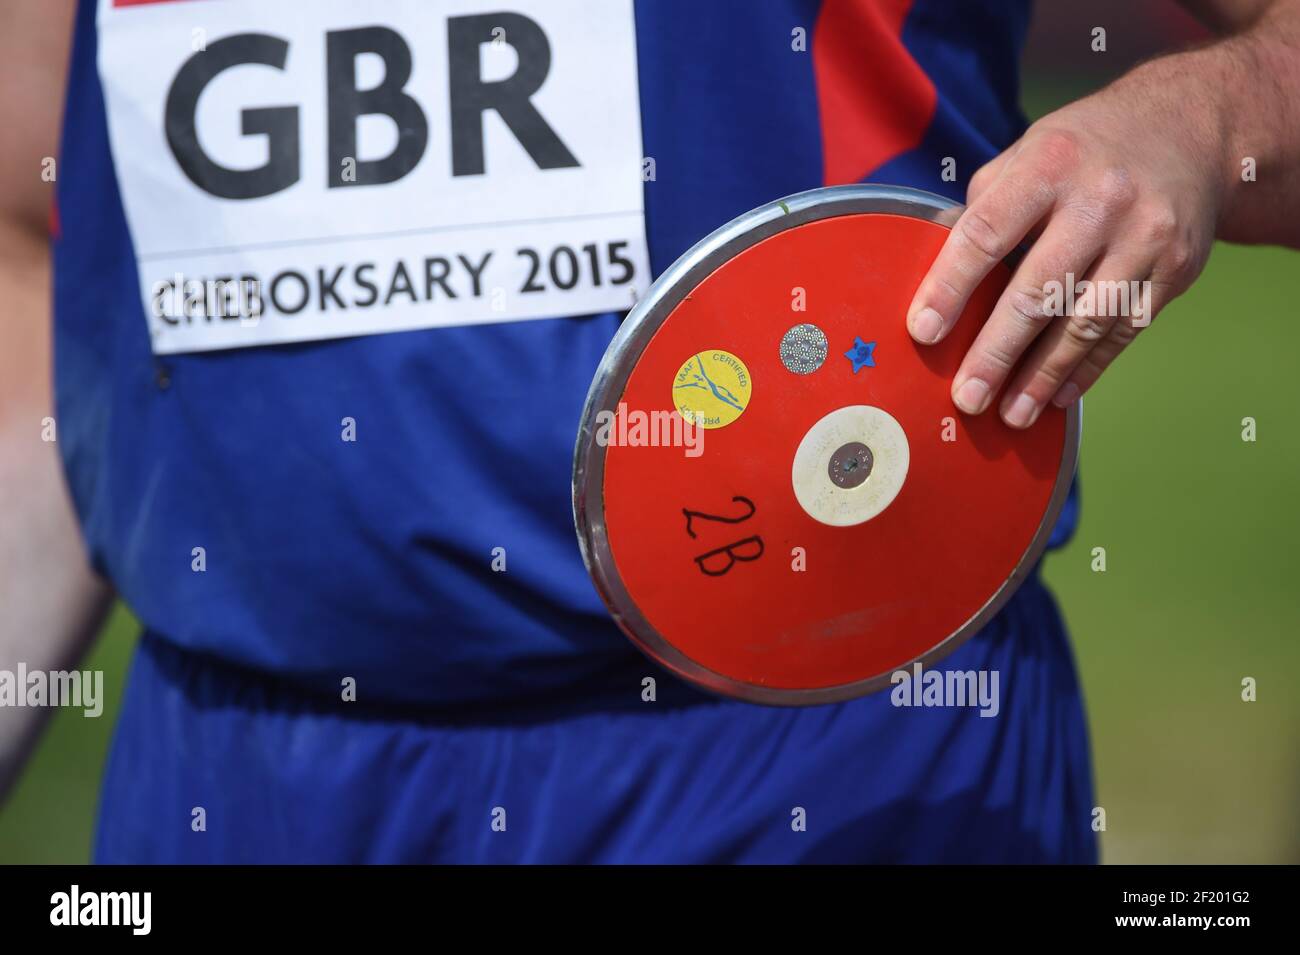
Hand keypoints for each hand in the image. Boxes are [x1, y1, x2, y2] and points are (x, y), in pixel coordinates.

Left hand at [907, 53, 1229, 427]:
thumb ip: (984, 207)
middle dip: (997, 352)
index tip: (922, 332)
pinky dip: (1086, 369)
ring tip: (1010, 414)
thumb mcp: (1029, 151)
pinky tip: (1055, 396)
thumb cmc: (1083, 149)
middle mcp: (1102, 198)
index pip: (987, 233)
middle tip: (966, 398)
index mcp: (1050, 162)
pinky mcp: (1177, 268)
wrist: (1191, 128)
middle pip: (1038, 290)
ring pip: (1085, 321)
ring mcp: (1147, 236)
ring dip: (1042, 376)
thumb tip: (938, 274)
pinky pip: (1124, 331)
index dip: (950, 286)